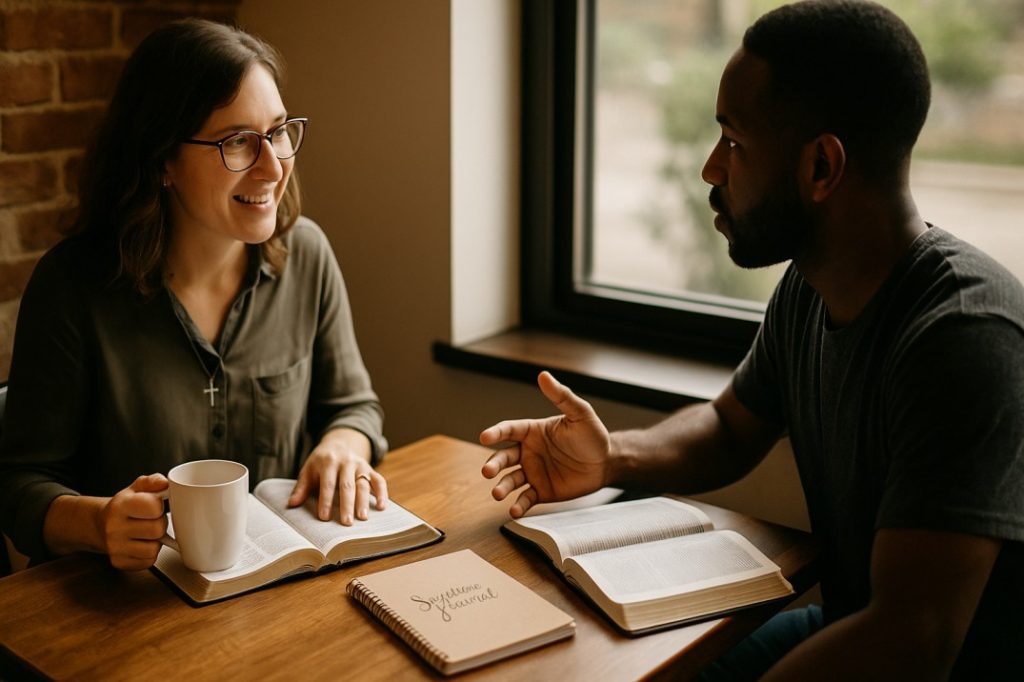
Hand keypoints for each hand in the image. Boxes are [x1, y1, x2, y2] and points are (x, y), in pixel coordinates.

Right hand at [97, 474, 169, 570]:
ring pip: (153, 549)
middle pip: (157, 529)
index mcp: (120, 506)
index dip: (160, 506)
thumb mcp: (136, 488)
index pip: (154, 507)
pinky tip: (141, 544)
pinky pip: (148, 561)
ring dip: (155, 541)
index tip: (154, 505)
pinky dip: (149, 554)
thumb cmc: (125, 506)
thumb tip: (165, 483)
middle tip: (152, 520)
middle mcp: (113, 528)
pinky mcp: (118, 562)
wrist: (100, 524)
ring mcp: (114, 547)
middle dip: (160, 524)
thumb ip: (153, 482)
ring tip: (147, 533)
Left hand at [288, 428, 386, 524]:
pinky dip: (383, 493)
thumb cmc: (320, 463)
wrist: (338, 444)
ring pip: (363, 484)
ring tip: (363, 518)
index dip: (326, 500)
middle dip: (347, 504)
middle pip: (347, 485)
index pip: (328, 483)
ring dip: (364, 502)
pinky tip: (382, 507)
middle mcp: (346, 462)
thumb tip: (292, 504)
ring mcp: (360, 465)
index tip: (324, 517)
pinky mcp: (370, 469)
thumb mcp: (308, 470)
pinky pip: (379, 480)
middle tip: (347, 522)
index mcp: (328, 462)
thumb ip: (301, 487)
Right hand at [480, 371, 610, 516]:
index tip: (485, 437)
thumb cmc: (592, 436)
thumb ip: (561, 396)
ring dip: (501, 487)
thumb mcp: (580, 413)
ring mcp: (533, 472)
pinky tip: (514, 510)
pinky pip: (526, 499)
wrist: (606, 463)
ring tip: (497, 493)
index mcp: (532, 431)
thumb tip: (544, 375)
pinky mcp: (541, 491)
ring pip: (510, 480)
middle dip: (493, 465)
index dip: (496, 432)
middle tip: (487, 472)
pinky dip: (518, 505)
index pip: (509, 430)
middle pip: (503, 457)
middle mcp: (528, 452)